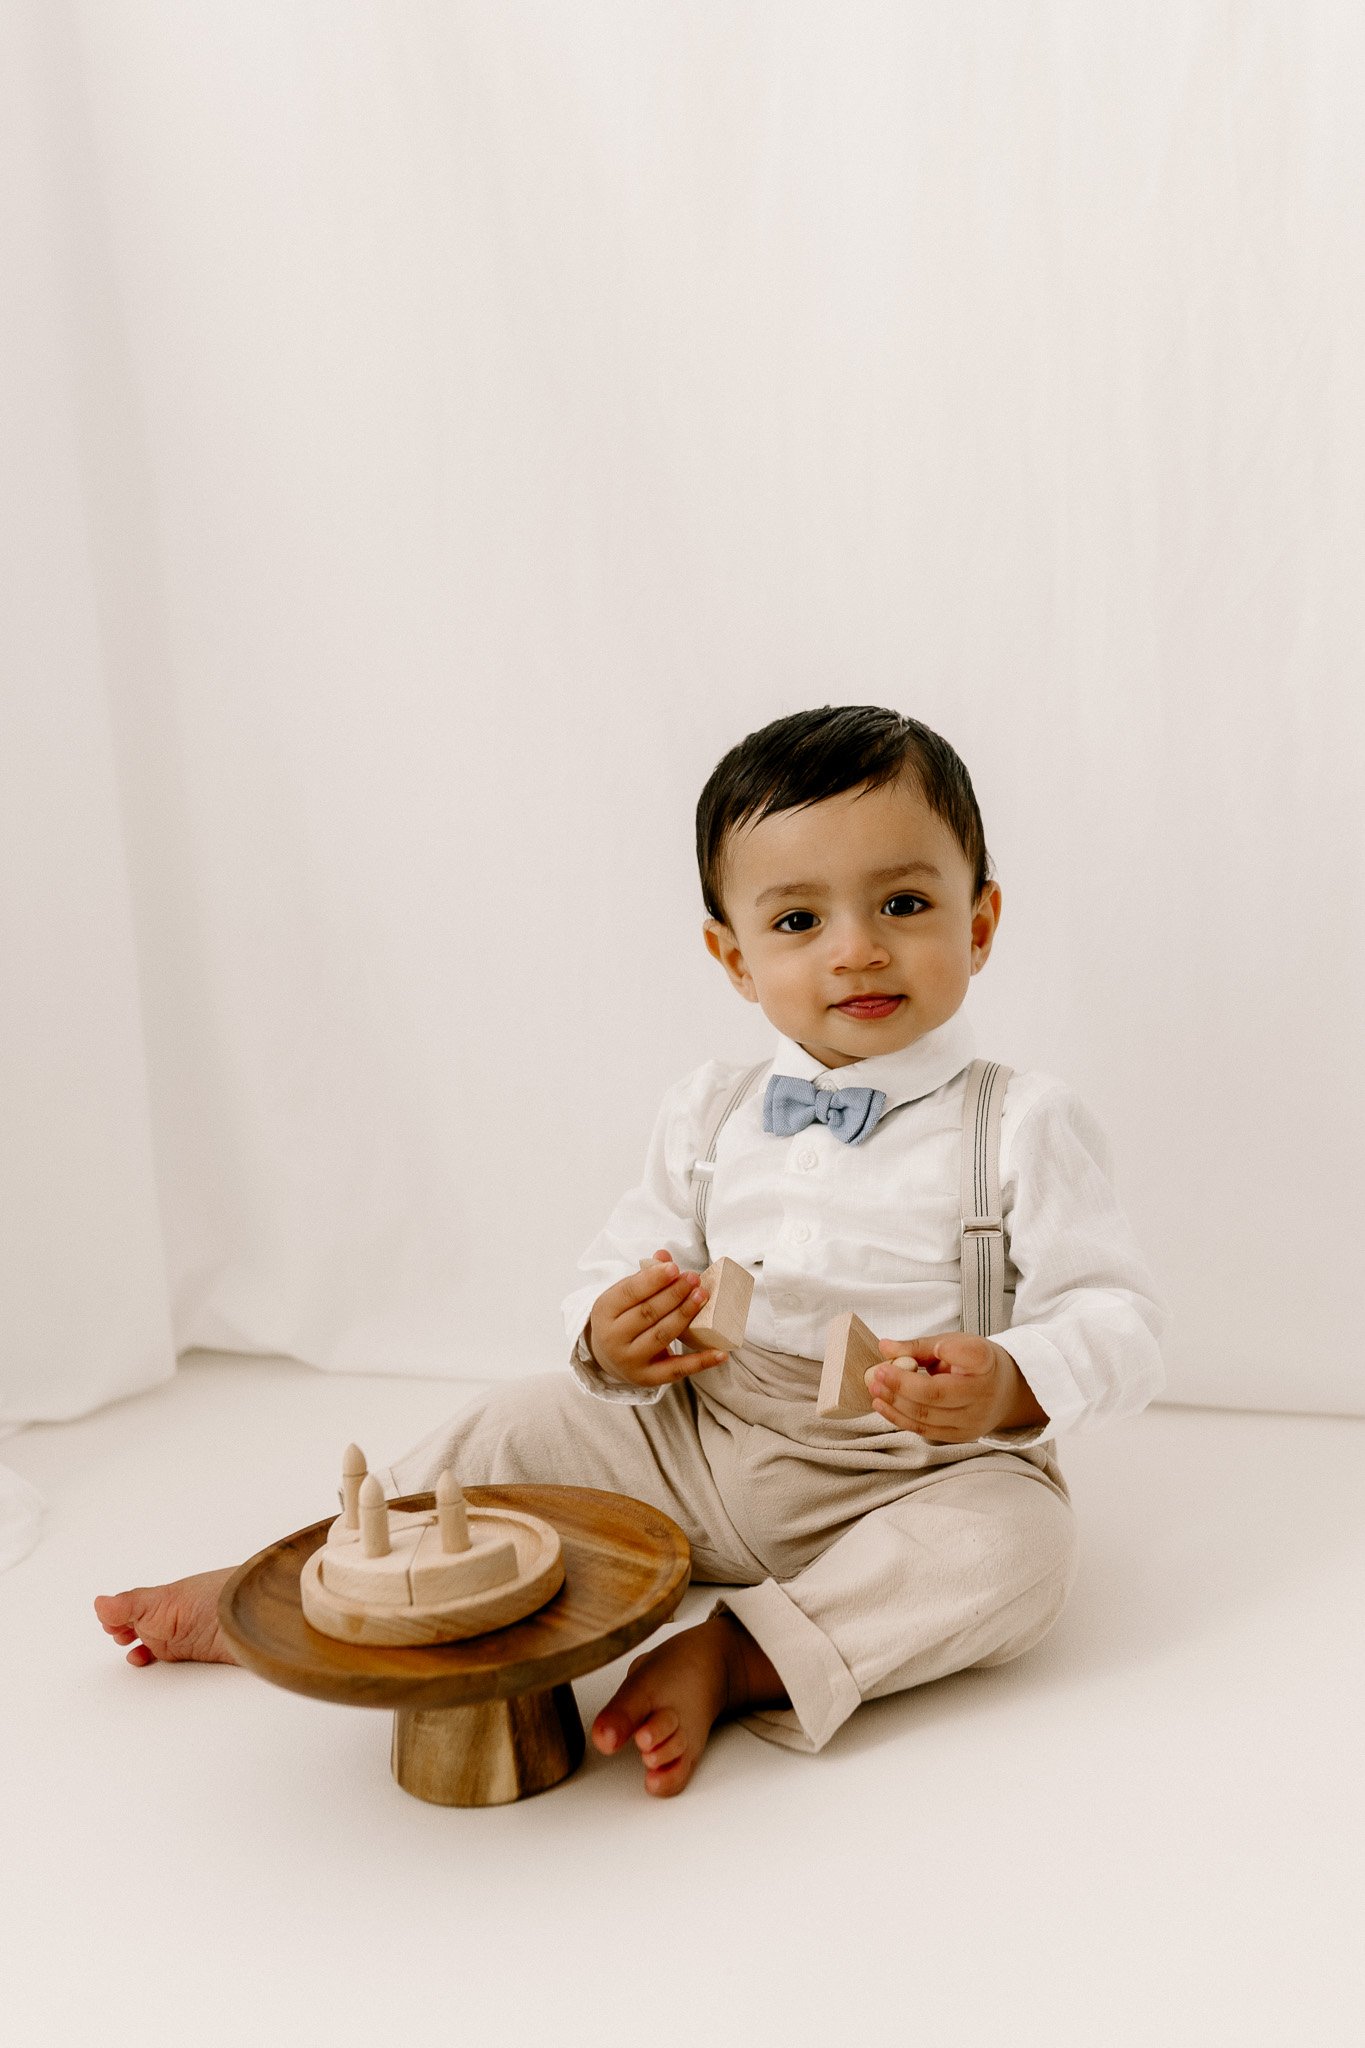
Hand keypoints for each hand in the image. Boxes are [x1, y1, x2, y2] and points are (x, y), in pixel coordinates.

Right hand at [586, 1249, 729, 1388]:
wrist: (608, 1357)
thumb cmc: (623, 1318)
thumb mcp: (625, 1295)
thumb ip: (645, 1276)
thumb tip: (664, 1255)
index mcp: (604, 1311)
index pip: (630, 1292)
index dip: (653, 1279)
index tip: (674, 1267)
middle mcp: (613, 1337)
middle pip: (647, 1313)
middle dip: (674, 1294)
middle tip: (694, 1279)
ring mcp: (630, 1360)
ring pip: (661, 1336)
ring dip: (684, 1315)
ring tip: (703, 1297)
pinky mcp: (647, 1378)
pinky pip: (677, 1370)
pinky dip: (701, 1362)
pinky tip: (720, 1353)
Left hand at [864, 1332, 1041, 1443]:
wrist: (1003, 1391)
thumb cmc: (973, 1363)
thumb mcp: (953, 1343)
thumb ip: (918, 1346)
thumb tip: (884, 1347)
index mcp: (985, 1363)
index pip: (972, 1356)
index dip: (949, 1352)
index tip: (930, 1347)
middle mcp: (983, 1394)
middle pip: (937, 1393)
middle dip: (901, 1384)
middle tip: (877, 1373)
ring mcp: (973, 1420)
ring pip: (927, 1416)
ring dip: (895, 1403)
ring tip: (874, 1387)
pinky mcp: (961, 1436)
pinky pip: (925, 1430)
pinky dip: (899, 1418)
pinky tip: (883, 1405)